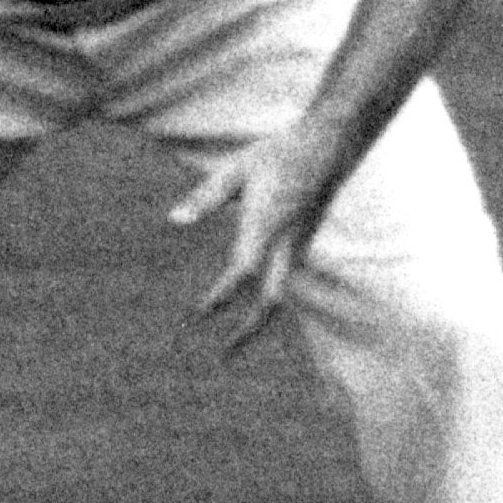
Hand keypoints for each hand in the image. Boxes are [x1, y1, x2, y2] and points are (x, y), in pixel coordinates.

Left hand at [169, 124, 334, 352]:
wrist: (330, 146)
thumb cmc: (277, 153)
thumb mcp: (236, 170)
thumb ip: (205, 198)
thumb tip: (173, 220)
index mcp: (267, 225)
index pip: (242, 272)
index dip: (220, 297)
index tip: (196, 317)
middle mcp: (286, 243)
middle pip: (270, 300)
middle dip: (247, 331)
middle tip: (223, 356)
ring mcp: (298, 246)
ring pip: (279, 295)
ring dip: (256, 321)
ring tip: (233, 342)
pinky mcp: (302, 245)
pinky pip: (282, 282)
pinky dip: (266, 302)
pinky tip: (250, 311)